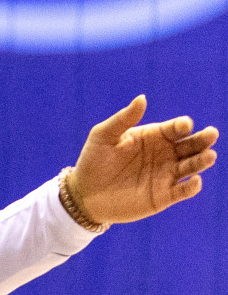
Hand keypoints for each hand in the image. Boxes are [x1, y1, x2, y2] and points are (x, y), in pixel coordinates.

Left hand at [70, 95, 217, 223]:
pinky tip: (195, 181)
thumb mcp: (103, 136)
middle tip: (211, 134)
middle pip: (191, 145)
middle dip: (202, 139)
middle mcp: (166, 154)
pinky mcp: (164, 196)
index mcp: (154, 136)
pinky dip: (192, 187)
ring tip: (209, 156)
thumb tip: (142, 98)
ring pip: (192, 166)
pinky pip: (182, 191)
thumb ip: (123, 119)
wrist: (84, 195)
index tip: (183, 126)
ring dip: (202, 160)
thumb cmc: (93, 161)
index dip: (182, 125)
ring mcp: (166, 175)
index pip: (175, 128)